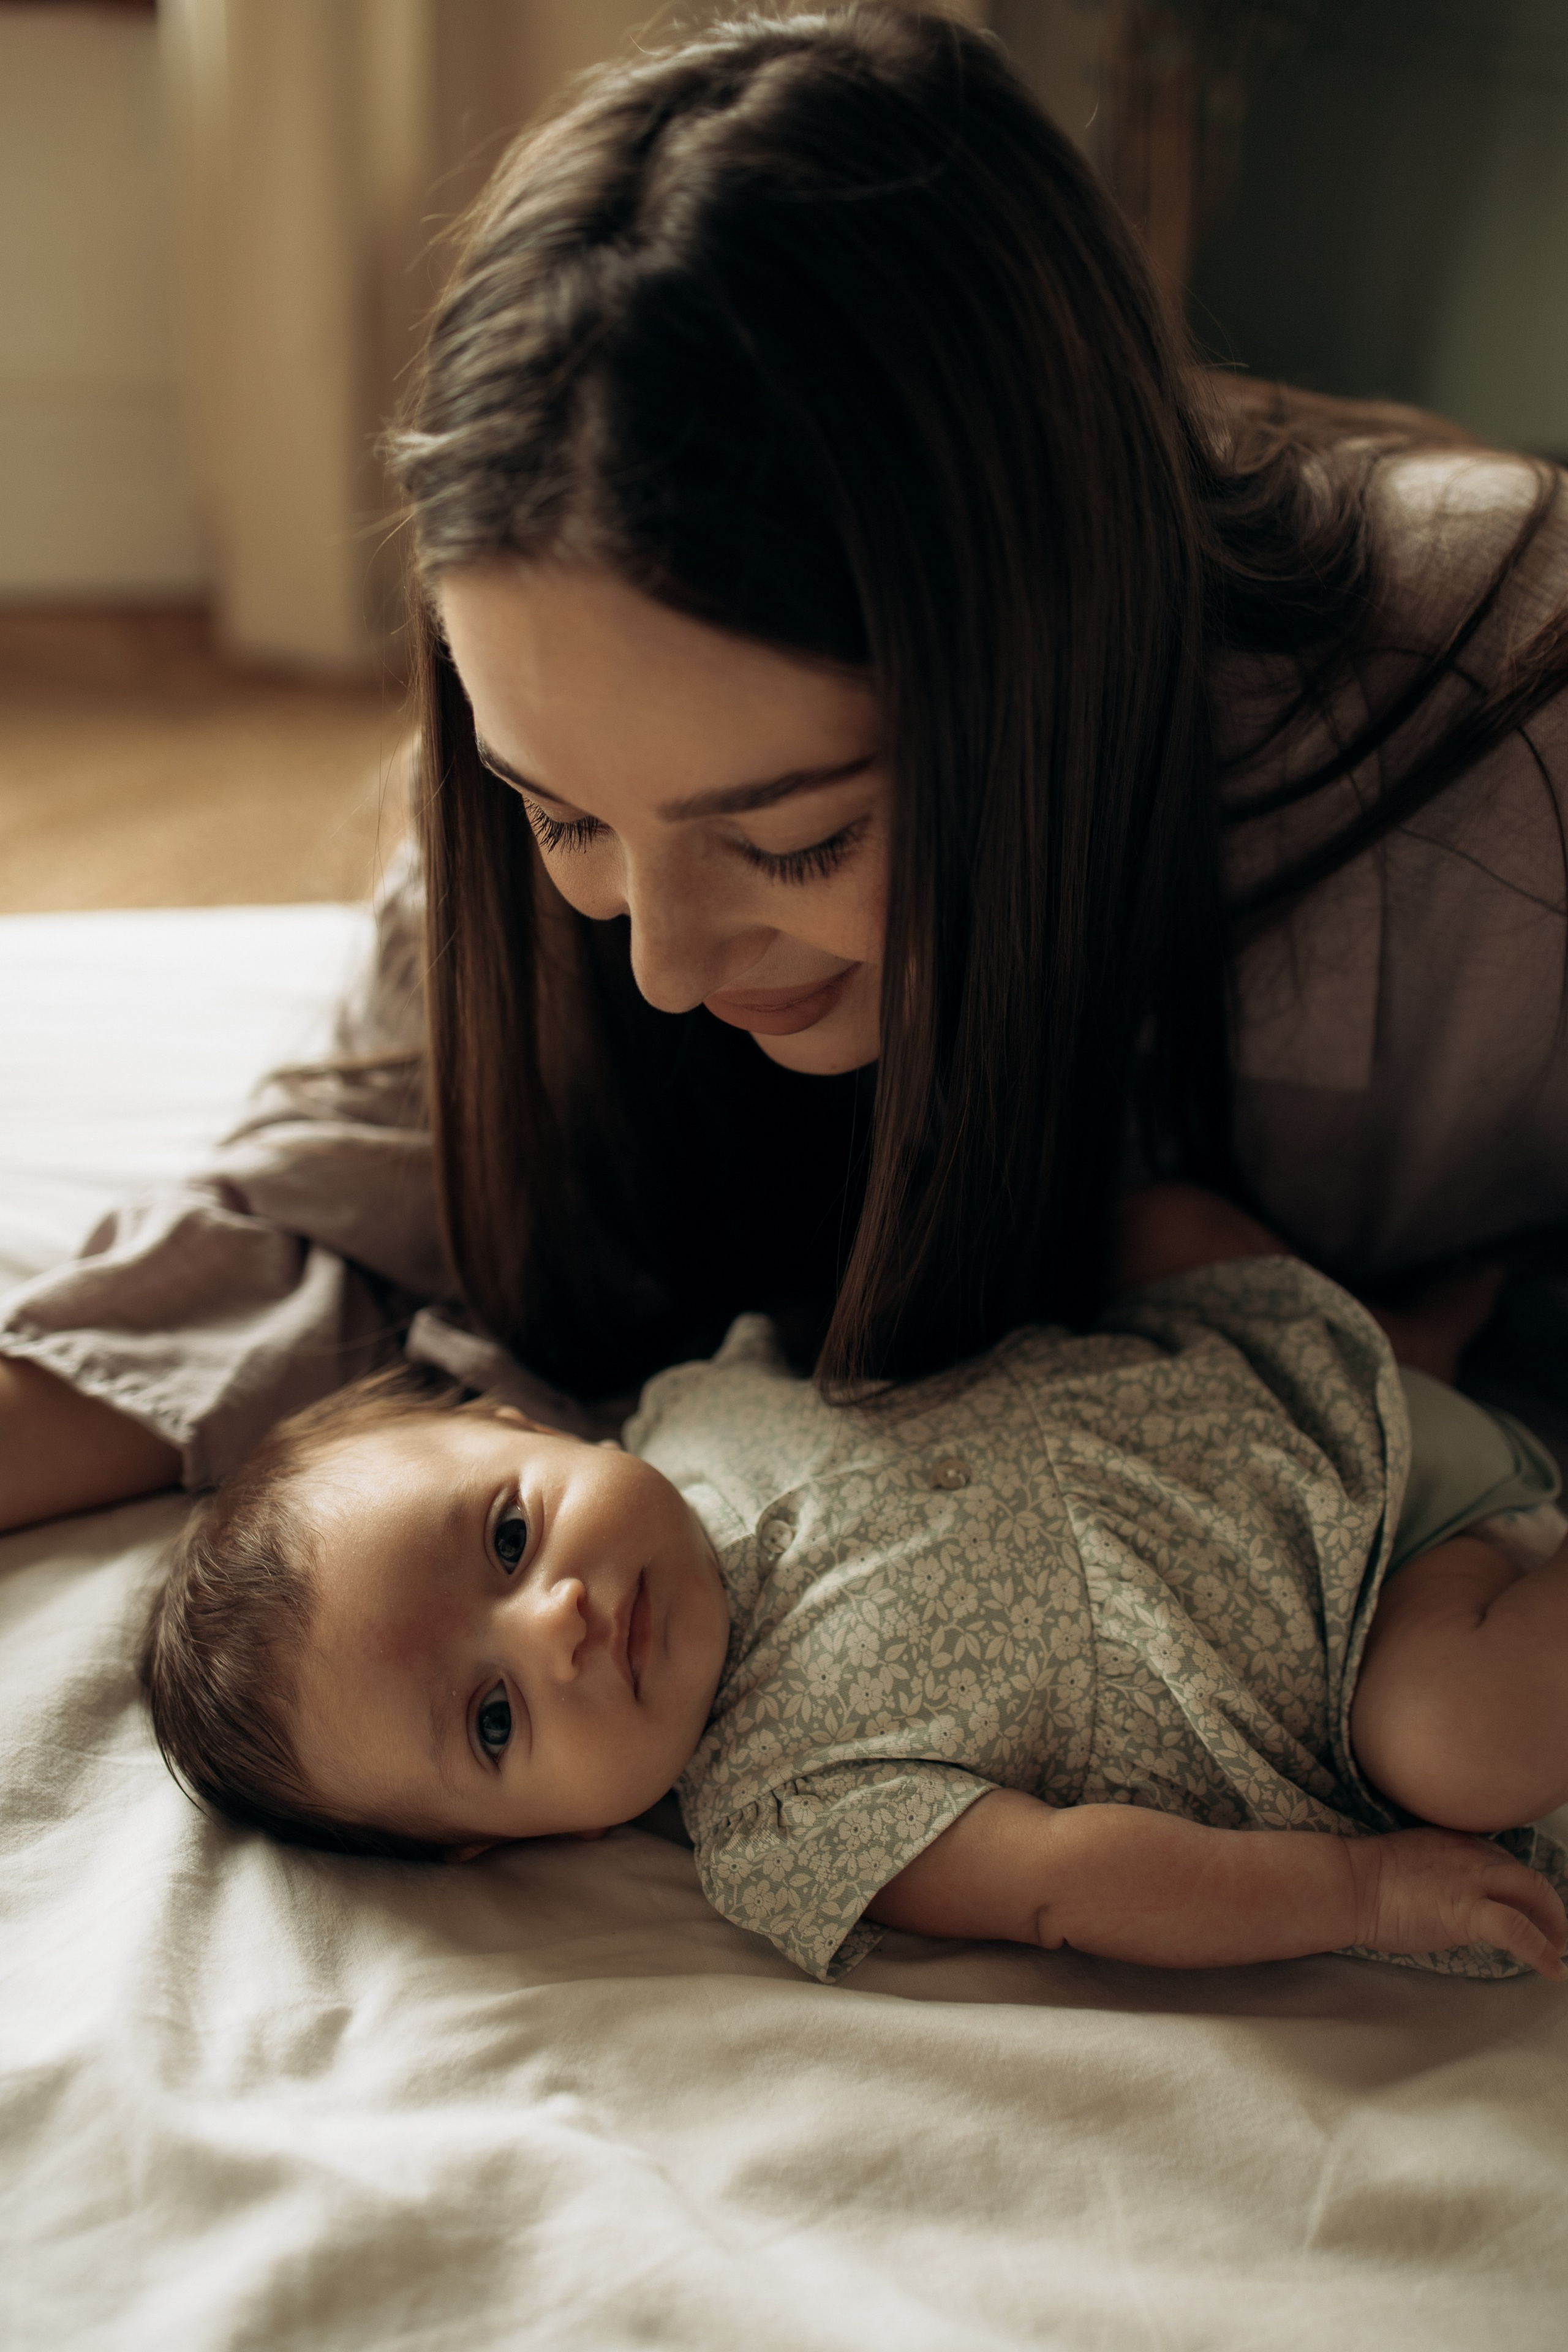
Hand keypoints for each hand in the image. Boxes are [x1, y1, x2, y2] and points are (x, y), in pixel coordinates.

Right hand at [1347, 1826, 1567, 1978]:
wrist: (1349, 1883)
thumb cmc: (1365, 1879)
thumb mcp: (1412, 1860)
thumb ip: (1441, 1871)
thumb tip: (1452, 1898)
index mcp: (1457, 1841)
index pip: (1504, 1861)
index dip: (1521, 1887)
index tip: (1526, 1906)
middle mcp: (1473, 1854)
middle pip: (1527, 1875)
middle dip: (1548, 1905)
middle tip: (1554, 1932)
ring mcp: (1473, 1880)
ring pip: (1534, 1893)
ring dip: (1553, 1924)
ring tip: (1556, 1949)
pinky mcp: (1468, 1911)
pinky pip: (1519, 1930)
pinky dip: (1541, 1950)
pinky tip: (1551, 1969)